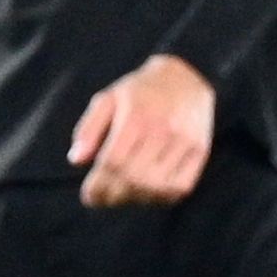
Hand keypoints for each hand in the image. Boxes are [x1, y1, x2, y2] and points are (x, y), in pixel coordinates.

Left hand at [68, 53, 215, 206]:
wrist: (185, 77)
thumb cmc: (139, 92)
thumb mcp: (108, 99)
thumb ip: (89, 128)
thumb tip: (76, 160)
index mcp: (136, 114)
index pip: (114, 162)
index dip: (98, 185)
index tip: (89, 196)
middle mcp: (162, 128)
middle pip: (134, 177)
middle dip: (112, 195)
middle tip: (102, 198)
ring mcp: (184, 141)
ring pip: (156, 186)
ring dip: (134, 198)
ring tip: (121, 195)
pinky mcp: (200, 150)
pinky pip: (180, 187)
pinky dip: (161, 197)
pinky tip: (147, 192)